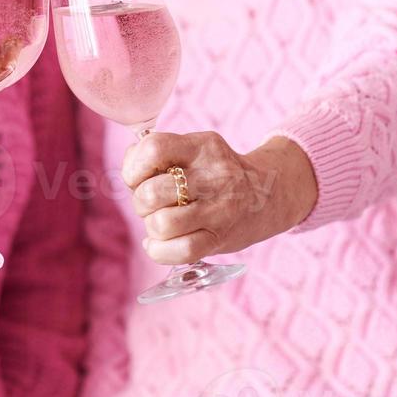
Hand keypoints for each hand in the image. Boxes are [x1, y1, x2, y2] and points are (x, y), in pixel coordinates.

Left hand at [121, 132, 318, 264]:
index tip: (137, 177)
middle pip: (151, 193)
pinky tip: (160, 243)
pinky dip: (159, 251)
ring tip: (161, 221)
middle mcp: (214, 175)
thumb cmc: (214, 172)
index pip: (153, 149)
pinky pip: (180, 251)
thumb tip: (129, 168)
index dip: (133, 167)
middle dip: (141, 202)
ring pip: (161, 224)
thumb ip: (156, 153)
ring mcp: (220, 209)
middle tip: (153, 203)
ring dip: (151, 227)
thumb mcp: (193, 149)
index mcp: (202, 146)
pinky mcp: (221, 238)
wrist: (268, 193)